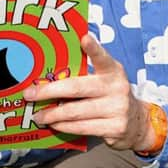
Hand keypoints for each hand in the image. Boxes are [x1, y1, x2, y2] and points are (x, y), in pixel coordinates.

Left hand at [23, 34, 155, 151]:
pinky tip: (54, 124)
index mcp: (113, 70)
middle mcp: (116, 88)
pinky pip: (82, 127)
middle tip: (30, 94)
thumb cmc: (111, 96)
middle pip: (76, 88)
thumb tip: (50, 74)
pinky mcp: (114, 128)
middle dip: (49, 91)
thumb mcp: (105, 79)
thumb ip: (86, 73)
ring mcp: (116, 109)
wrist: (138, 122)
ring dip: (52, 114)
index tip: (84, 38)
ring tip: (38, 115)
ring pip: (76, 111)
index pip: (102, 57)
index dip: (93, 48)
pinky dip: (64, 126)